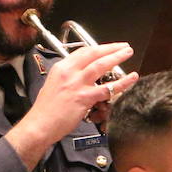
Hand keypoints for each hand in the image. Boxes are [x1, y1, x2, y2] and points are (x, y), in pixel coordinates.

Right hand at [6, 42, 137, 169]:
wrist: (39, 125)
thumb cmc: (45, 110)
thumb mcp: (52, 85)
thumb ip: (66, 78)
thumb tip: (80, 76)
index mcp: (61, 68)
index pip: (82, 52)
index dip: (98, 48)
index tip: (107, 47)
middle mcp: (69, 72)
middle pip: (93, 54)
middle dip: (110, 48)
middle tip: (123, 46)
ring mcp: (77, 84)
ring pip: (101, 65)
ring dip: (117, 57)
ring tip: (128, 53)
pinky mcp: (84, 97)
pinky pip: (107, 88)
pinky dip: (122, 82)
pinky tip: (131, 78)